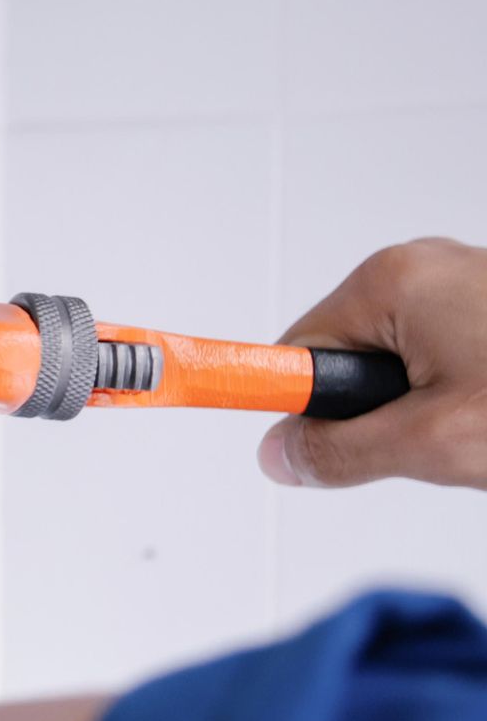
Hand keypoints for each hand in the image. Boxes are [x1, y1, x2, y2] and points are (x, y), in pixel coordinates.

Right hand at [259, 237, 486, 488]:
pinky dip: (454, 386)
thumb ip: (343, 450)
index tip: (256, 425)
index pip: (295, 351)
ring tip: (474, 419)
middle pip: (344, 358)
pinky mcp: (484, 299)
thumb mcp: (436, 440)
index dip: (290, 400)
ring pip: (395, 361)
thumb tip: (283, 453)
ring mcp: (458, 280)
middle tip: (429, 436)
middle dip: (375, 410)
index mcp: (391, 280)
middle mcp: (419, 266)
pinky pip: (437, 351)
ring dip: (421, 402)